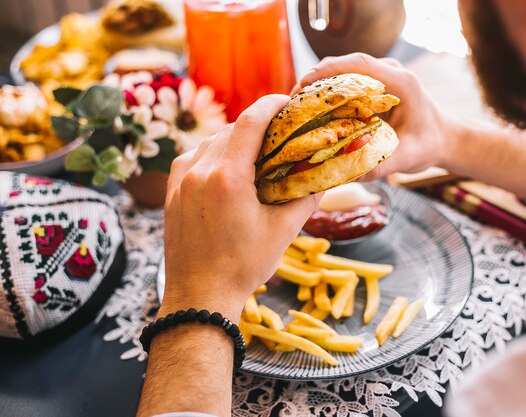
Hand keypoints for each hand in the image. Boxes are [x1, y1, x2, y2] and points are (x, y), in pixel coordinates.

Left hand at [161, 95, 320, 320]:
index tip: (287, 100)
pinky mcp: (171, 190)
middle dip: (257, 125)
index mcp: (228, 177)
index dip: (271, 104)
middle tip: (279, 132)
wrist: (199, 295)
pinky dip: (214, 154)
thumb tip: (324, 178)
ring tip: (255, 152)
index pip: (250, 121)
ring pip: (211, 142)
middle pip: (232, 129)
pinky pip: (194, 157)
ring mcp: (180, 179)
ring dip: (235, 140)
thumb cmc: (242, 266)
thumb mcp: (282, 232)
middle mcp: (200, 170)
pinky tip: (228, 169)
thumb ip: (305, 199)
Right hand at [296, 53, 452, 179]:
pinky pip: (345, 83)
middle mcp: (388, 73)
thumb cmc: (428, 145)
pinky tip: (312, 113)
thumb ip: (382, 165)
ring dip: (318, 88)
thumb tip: (347, 172)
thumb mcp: (408, 159)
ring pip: (342, 73)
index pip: (358, 65)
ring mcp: (380, 77)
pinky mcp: (372, 86)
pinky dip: (327, 94)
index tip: (302, 86)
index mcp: (399, 82)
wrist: (443, 138)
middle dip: (314, 80)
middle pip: (344, 65)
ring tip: (296, 109)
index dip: (327, 71)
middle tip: (290, 104)